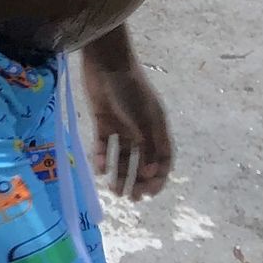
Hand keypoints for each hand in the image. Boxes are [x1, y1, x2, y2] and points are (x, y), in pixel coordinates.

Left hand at [84, 54, 172, 198]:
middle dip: (138, 180)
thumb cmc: (129, 90)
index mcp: (156, 128)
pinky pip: (103, 144)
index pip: (162, 158)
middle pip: (142, 160)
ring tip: (113, 191)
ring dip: (119, 173)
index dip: (159, 177)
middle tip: (130, 198)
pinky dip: (102, 157)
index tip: (149, 194)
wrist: (105, 63)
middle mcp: (140, 128)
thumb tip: (153, 173)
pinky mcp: (102, 119)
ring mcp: (121, 125)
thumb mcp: (142, 119)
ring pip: (122, 155)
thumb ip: (148, 146)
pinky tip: (99, 170)